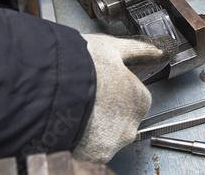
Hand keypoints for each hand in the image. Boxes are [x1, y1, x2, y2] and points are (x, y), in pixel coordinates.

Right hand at [72, 34, 176, 163]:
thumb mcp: (113, 48)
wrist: (47, 87)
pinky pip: (89, 149)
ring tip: (75, 108)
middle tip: (87, 96)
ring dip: (93, 126)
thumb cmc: (81, 66)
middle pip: (120, 120)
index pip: (133, 98)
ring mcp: (111, 145)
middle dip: (105, 111)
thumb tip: (157, 51)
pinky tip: (70, 123)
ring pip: (104, 136)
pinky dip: (80, 140)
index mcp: (140, 100)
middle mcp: (130, 127)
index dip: (114, 90)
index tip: (101, 84)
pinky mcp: (91, 156)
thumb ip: (139, 51)